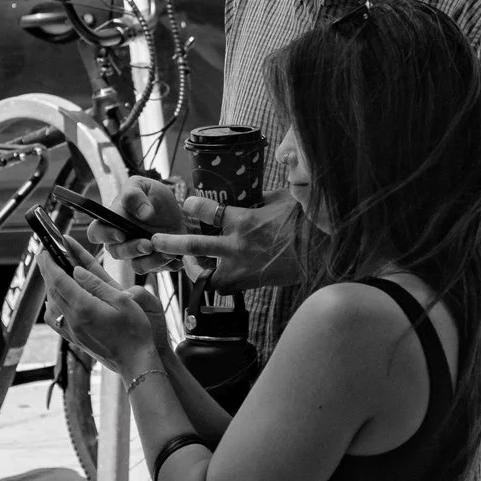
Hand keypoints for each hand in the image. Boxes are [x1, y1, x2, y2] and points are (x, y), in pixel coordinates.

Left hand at [36, 245, 162, 376]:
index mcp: (85, 307)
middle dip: (47, 271)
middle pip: (53, 290)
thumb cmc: (135, 331)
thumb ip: (97, 284)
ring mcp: (72, 331)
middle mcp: (73, 320)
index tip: (45, 250)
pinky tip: (56, 300)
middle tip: (45, 255)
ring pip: (52, 304)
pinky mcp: (75, 339)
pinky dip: (52, 305)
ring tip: (52, 273)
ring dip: (49, 287)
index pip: (60, 280)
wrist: (135, 362)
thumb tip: (77, 270)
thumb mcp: (123, 301)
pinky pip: (56, 319)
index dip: (51, 263)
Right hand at [83, 175, 186, 273]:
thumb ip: (135, 193)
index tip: (120, 234)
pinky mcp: (152, 262)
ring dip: (150, 260)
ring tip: (165, 250)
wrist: (179, 212)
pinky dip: (163, 263)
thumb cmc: (155, 197)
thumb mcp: (145, 186)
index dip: (105, 236)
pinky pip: (153, 269)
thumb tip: (142, 212)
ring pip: (135, 265)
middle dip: (131, 250)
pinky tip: (172, 254)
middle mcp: (120, 240)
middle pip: (115, 252)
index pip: (96, 232)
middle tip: (147, 244)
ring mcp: (136, 253)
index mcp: (113, 221)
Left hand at [152, 194, 300, 289]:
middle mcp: (237, 246)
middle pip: (194, 247)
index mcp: (243, 221)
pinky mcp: (254, 283)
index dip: (193, 206)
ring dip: (197, 272)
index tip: (187, 204)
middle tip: (156, 242)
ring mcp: (244, 268)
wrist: (324, 250)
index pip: (206, 211)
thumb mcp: (281, 199)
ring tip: (189, 266)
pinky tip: (219, 279)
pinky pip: (229, 289)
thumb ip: (260, 198)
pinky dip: (221, 285)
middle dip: (172, 244)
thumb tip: (251, 191)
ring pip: (208, 277)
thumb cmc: (306, 220)